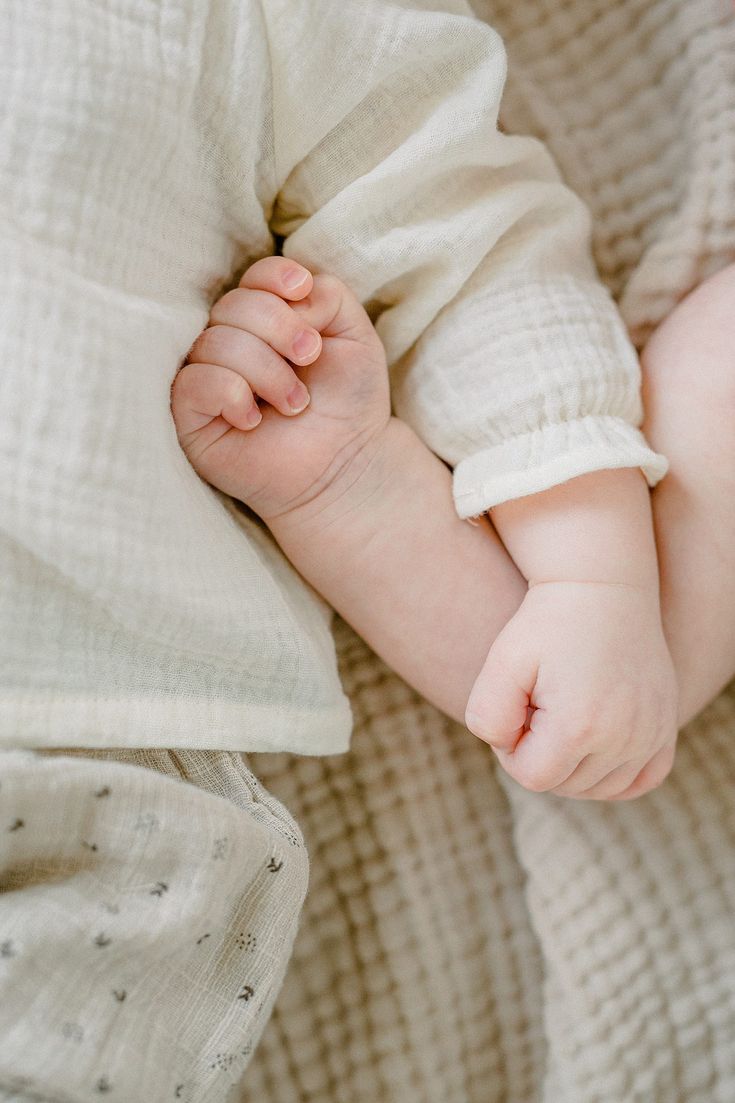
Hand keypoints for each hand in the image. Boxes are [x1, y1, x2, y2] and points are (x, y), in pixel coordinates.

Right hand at [171, 257, 389, 521]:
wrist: (345, 465)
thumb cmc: (347, 403)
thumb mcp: (356, 336)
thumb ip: (330, 295)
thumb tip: (293, 288)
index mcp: (264, 320)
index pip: (254, 278)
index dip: (276, 278)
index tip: (304, 294)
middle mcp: (229, 342)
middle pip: (233, 305)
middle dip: (281, 329)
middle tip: (310, 360)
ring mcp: (206, 378)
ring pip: (216, 343)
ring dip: (267, 372)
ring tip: (295, 403)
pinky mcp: (190, 417)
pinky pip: (194, 383)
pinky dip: (231, 394)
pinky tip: (254, 419)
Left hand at [465, 580, 678, 799]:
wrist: (603, 587)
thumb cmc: (547, 623)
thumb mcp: (501, 662)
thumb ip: (487, 718)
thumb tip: (508, 750)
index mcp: (580, 725)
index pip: (531, 778)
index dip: (511, 748)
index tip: (515, 707)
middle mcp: (624, 737)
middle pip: (565, 785)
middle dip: (540, 753)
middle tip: (538, 703)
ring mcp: (652, 734)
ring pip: (599, 788)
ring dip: (572, 762)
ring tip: (563, 712)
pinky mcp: (666, 728)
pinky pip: (641, 780)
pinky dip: (614, 773)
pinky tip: (595, 743)